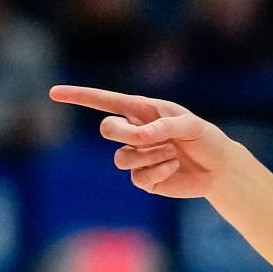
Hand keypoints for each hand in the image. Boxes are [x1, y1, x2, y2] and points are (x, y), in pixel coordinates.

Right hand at [49, 85, 238, 199]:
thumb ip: (163, 127)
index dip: (79, 96)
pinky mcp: (143, 178)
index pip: (105, 102)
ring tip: (173, 153)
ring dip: (150, 155)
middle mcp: (135, 132)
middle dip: (125, 133)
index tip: (54, 93)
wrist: (218, 168)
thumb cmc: (206, 139)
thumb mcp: (190, 126)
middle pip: (107, 129)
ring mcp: (137, 156)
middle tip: (151, 137)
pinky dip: (157, 171)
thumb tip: (137, 138)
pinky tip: (173, 167)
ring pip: (121, 158)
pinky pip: (137, 177)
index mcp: (143, 111)